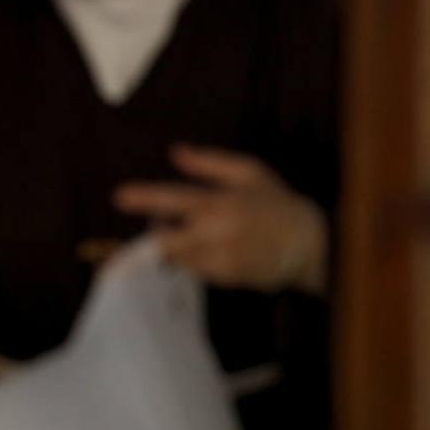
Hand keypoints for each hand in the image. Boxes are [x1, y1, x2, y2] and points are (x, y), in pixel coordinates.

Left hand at [114, 145, 328, 294]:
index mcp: (222, 201)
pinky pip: (196, 271)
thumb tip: (175, 152)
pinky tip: (213, 249)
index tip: (119, 197)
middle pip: (168, 240)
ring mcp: (224, 257)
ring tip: (196, 234)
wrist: (310, 243)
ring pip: (179, 257)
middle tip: (155, 229)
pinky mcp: (229, 277)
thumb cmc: (275, 202)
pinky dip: (194, 260)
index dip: (146, 198)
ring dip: (174, 248)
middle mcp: (220, 231)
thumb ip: (209, 163)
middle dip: (153, 237)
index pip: (176, 199)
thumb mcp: (248, 172)